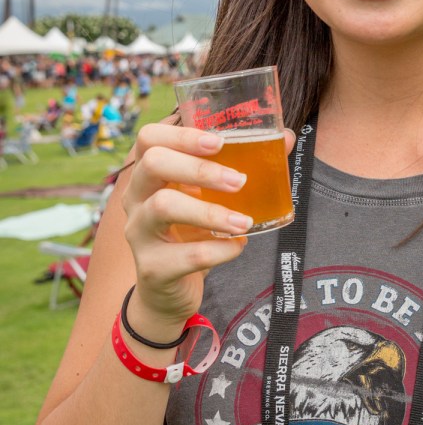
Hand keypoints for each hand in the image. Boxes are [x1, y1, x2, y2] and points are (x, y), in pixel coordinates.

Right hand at [121, 123, 294, 329]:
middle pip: (154, 164)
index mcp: (149, 174)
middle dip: (200, 169)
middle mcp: (135, 198)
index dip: (181, 135)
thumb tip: (285, 139)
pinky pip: (187, 255)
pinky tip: (237, 246)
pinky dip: (220, 251)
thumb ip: (240, 167)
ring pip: (164, 207)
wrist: (168, 290)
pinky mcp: (153, 268)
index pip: (149, 139)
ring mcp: (139, 233)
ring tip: (243, 221)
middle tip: (239, 181)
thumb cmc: (190, 232)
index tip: (219, 142)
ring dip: (211, 212)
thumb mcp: (209, 198)